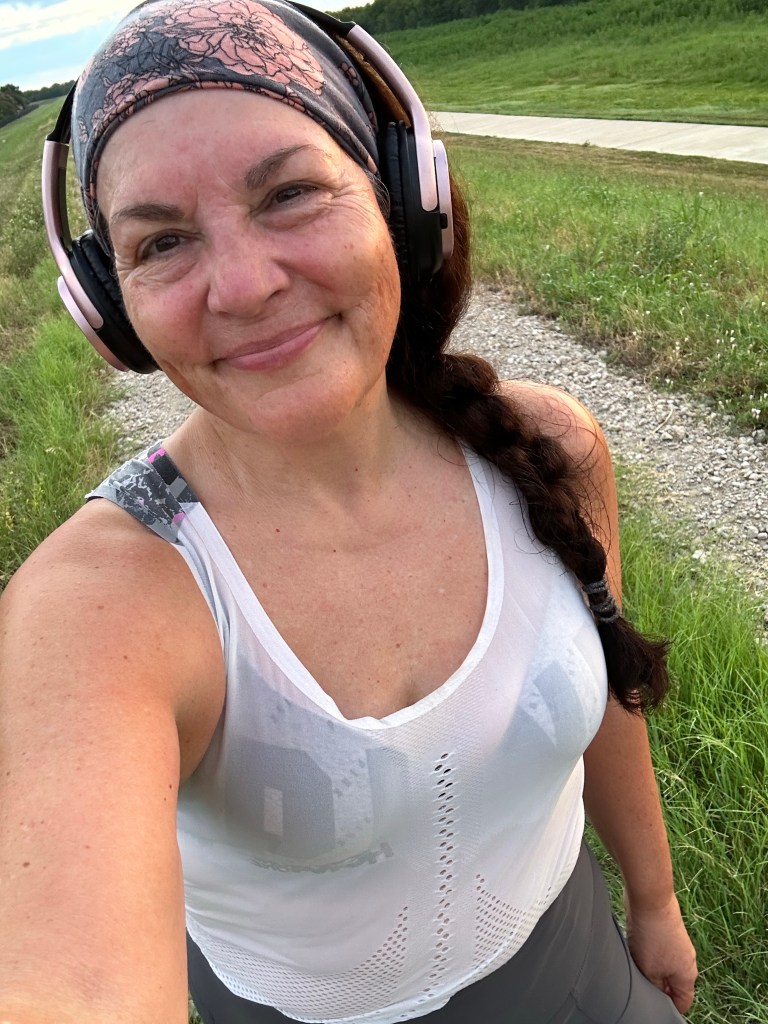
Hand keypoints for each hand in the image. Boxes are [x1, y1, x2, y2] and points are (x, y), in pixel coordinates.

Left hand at [624, 892, 697, 1014]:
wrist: (651, 899)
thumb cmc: (652, 935)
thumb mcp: (649, 971)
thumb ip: (655, 988)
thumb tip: (658, 994)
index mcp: (688, 976)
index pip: (683, 1002)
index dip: (669, 1008)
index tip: (653, 1006)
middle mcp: (687, 961)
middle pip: (673, 983)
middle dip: (657, 986)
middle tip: (641, 983)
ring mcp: (678, 945)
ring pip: (664, 966)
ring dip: (651, 967)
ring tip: (637, 962)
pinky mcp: (668, 932)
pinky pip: (659, 950)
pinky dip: (648, 952)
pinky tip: (636, 946)